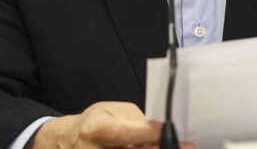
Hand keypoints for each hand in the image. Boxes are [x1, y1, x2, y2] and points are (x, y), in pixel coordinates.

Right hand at [28, 101, 193, 148]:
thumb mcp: (111, 111)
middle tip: (187, 146)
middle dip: (161, 148)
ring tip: (180, 146)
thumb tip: (161, 129)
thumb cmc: (93, 123)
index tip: (170, 129)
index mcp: (94, 128)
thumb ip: (136, 121)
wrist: (69, 141)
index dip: (149, 132)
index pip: (124, 132)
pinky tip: (160, 147)